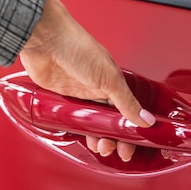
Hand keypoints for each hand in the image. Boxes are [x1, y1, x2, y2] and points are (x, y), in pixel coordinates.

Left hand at [20, 0, 155, 161]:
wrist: (44, 39)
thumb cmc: (76, 46)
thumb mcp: (108, 77)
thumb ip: (126, 101)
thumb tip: (146, 120)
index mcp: (112, 81)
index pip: (126, 111)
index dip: (129, 130)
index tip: (130, 147)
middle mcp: (96, 88)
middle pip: (107, 120)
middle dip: (112, 137)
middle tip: (112, 150)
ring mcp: (77, 94)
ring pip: (89, 122)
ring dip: (95, 136)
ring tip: (97, 146)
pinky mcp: (59, 97)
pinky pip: (70, 118)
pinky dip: (75, 129)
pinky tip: (78, 137)